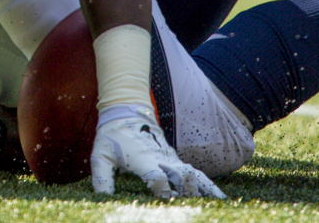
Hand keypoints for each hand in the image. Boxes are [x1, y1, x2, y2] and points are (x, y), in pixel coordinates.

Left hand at [90, 107, 225, 198]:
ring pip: (193, 174)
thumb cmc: (111, 136)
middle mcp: (161, 158)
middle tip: (192, 207)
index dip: (161, 188)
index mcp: (142, 158)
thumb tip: (102, 198)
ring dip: (204, 188)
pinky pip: (195, 172)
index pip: (156, 176)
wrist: (126, 111)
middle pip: (181, 176)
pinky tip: (219, 196)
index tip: (165, 200)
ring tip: (218, 203)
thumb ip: (101, 177)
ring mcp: (171, 158)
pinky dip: (208, 184)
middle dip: (186, 191)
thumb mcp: (100, 155)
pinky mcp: (175, 159)